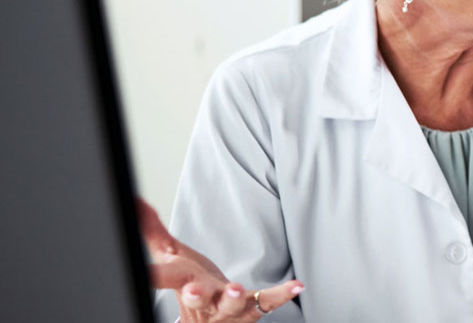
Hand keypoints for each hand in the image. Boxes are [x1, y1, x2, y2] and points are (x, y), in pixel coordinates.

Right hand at [138, 197, 303, 320]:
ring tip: (237, 290)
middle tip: (192, 291)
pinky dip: (282, 294)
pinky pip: (268, 302)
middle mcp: (204, 301)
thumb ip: (154, 230)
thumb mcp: (172, 257)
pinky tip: (297, 285)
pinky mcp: (251, 310)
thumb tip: (135, 200)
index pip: (163, 278)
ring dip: (233, 299)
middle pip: (197, 299)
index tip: (144, 273)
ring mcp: (228, 309)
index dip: (152, 274)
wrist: (209, 321)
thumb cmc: (193, 284)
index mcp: (183, 284)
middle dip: (195, 296)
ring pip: (229, 306)